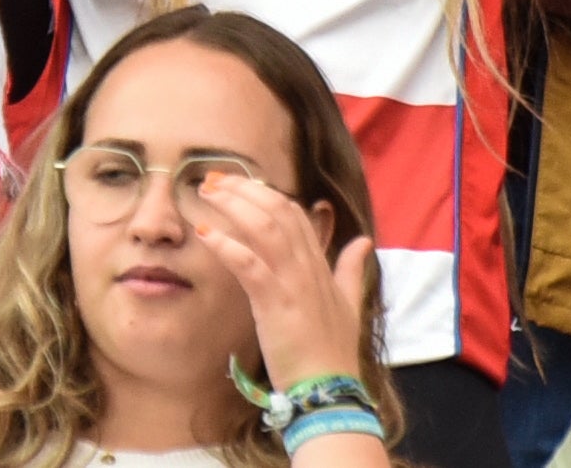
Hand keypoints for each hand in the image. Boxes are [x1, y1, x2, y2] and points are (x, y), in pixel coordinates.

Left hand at [190, 171, 373, 393]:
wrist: (329, 390)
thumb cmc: (334, 352)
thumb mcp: (350, 305)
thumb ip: (353, 270)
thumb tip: (364, 241)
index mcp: (321, 266)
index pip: (296, 214)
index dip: (267, 194)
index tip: (241, 184)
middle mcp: (308, 267)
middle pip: (277, 212)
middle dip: (245, 190)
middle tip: (213, 179)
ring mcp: (293, 283)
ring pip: (264, 228)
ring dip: (233, 206)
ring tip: (206, 193)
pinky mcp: (275, 303)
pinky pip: (249, 264)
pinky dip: (226, 245)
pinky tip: (206, 233)